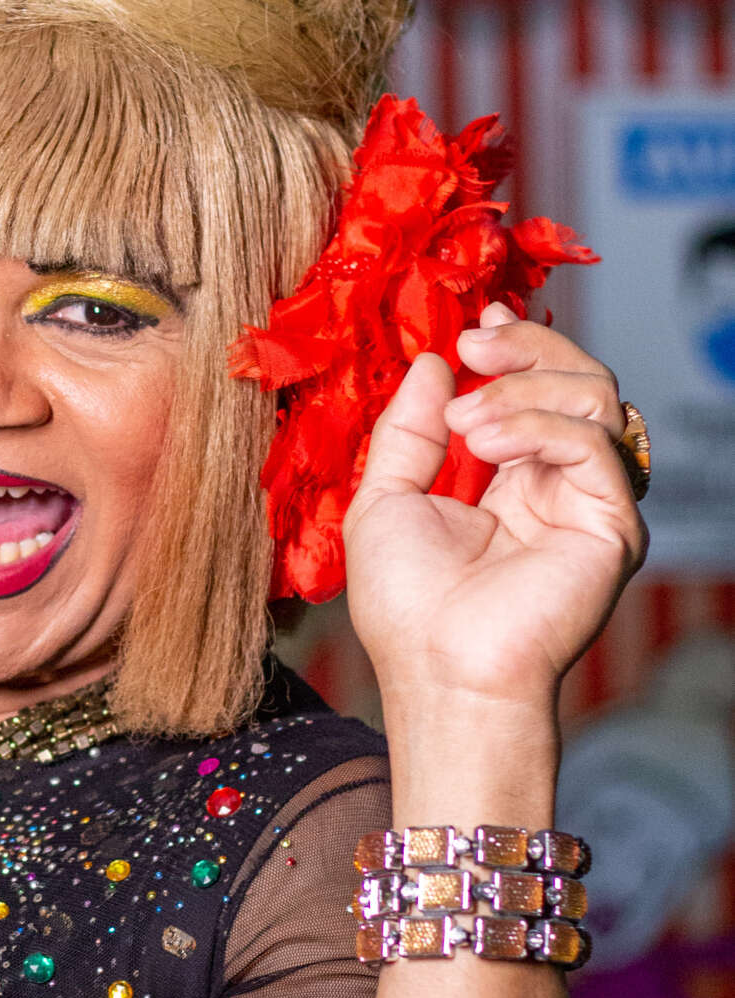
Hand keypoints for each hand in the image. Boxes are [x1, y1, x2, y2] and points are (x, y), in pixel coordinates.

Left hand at [344, 305, 647, 724]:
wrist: (439, 670)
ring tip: (464, 422)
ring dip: (523, 389)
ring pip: (595, 397)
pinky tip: (485, 442)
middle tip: (473, 348)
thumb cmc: (408, 608)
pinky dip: (536, 425)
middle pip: (577, 379)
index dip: (515, 346)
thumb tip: (431, 364)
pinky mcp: (613, 524)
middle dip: (526, 349)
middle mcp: (557, 485)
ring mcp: (588, 503)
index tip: (475, 326)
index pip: (536, 388)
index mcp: (510, 478)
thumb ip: (406, 429)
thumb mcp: (384, 499)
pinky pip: (593, 443)